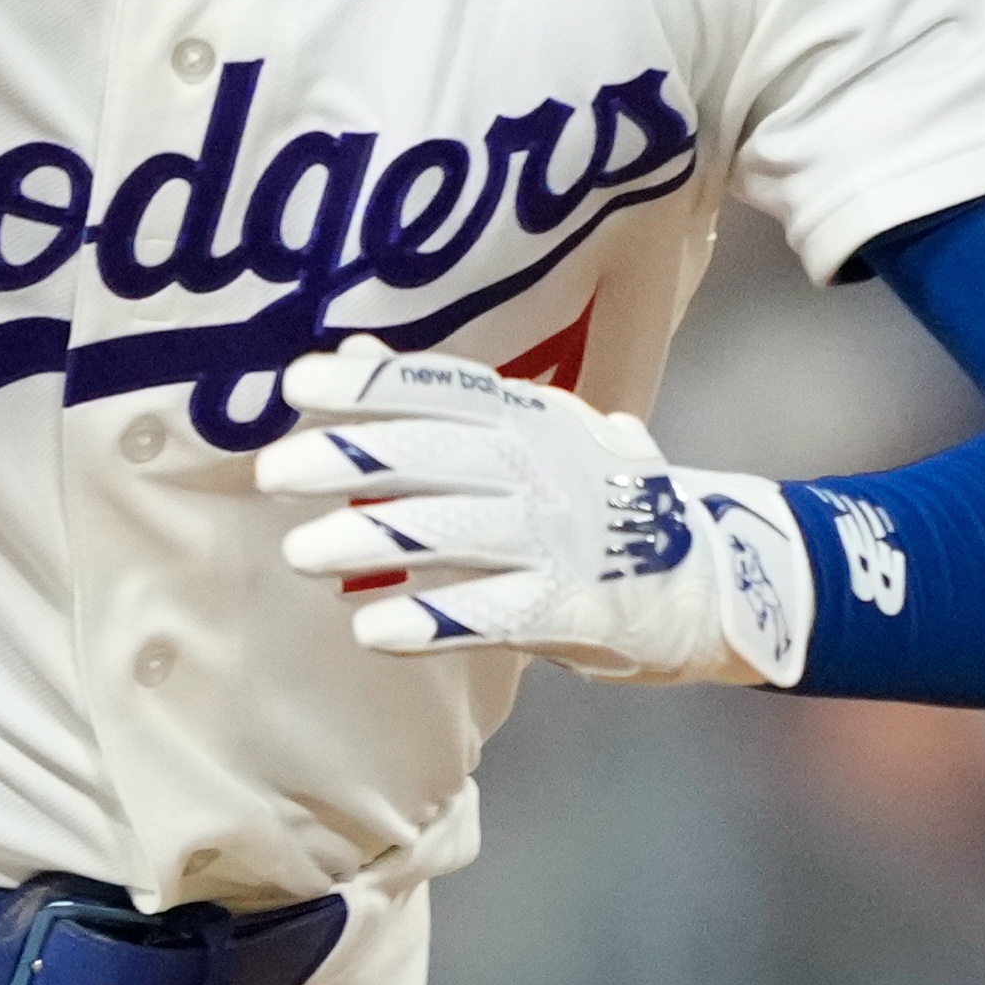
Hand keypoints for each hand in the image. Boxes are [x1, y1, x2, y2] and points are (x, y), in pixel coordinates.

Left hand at [255, 344, 814, 685]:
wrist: (711, 581)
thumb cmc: (599, 508)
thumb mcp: (538, 435)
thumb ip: (447, 401)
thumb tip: (356, 353)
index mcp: (536, 417)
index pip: (446, 388)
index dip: (373, 385)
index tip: (299, 386)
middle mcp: (549, 467)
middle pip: (443, 454)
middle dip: (355, 460)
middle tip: (273, 474)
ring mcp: (565, 538)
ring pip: (458, 532)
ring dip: (374, 542)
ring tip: (300, 554)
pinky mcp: (578, 608)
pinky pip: (495, 613)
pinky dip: (435, 621)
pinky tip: (372, 631)